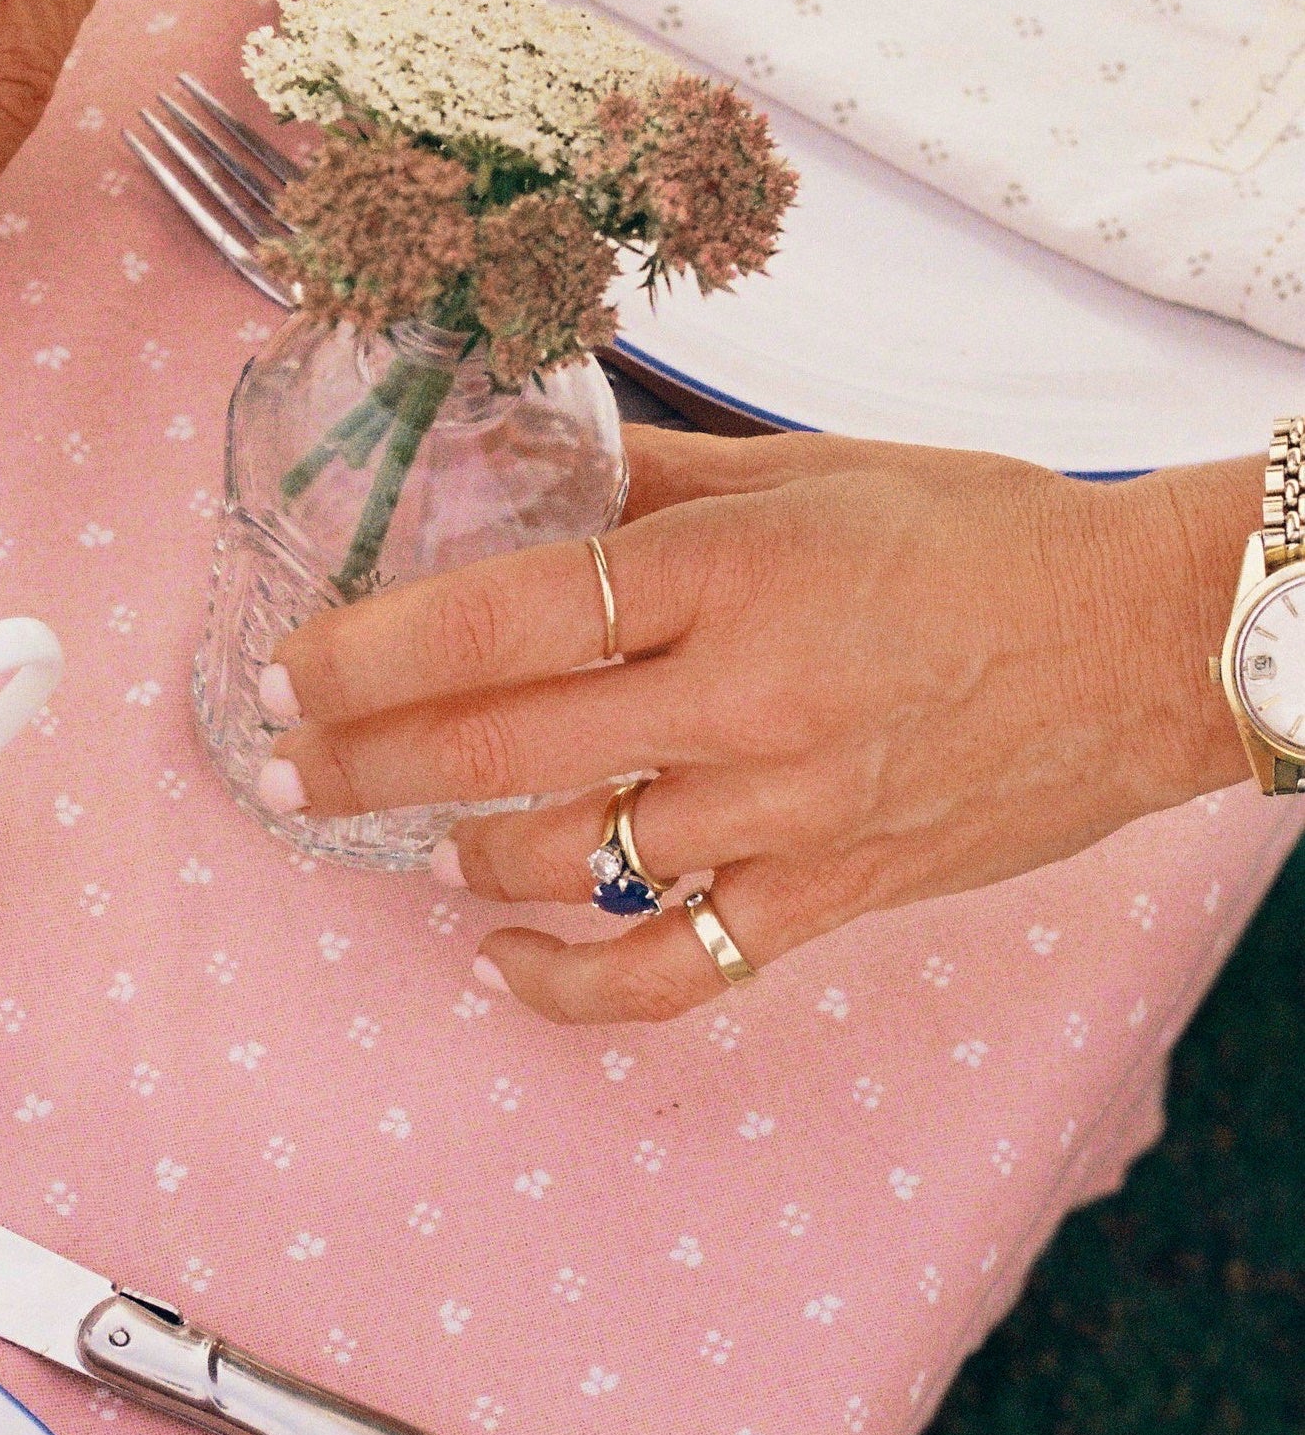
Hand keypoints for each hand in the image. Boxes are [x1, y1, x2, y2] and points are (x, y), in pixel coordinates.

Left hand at [259, 427, 1253, 1021]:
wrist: (1148, 642)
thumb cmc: (982, 534)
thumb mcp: (807, 469)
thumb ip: (654, 474)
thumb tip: (527, 454)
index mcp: (728, 572)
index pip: (506, 615)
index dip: (376, 650)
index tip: (292, 665)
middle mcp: (744, 700)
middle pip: (502, 749)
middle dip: (366, 762)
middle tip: (286, 762)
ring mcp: (786, 812)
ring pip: (566, 861)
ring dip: (458, 850)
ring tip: (407, 831)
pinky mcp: (829, 894)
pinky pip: (672, 968)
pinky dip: (570, 981)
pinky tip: (503, 959)